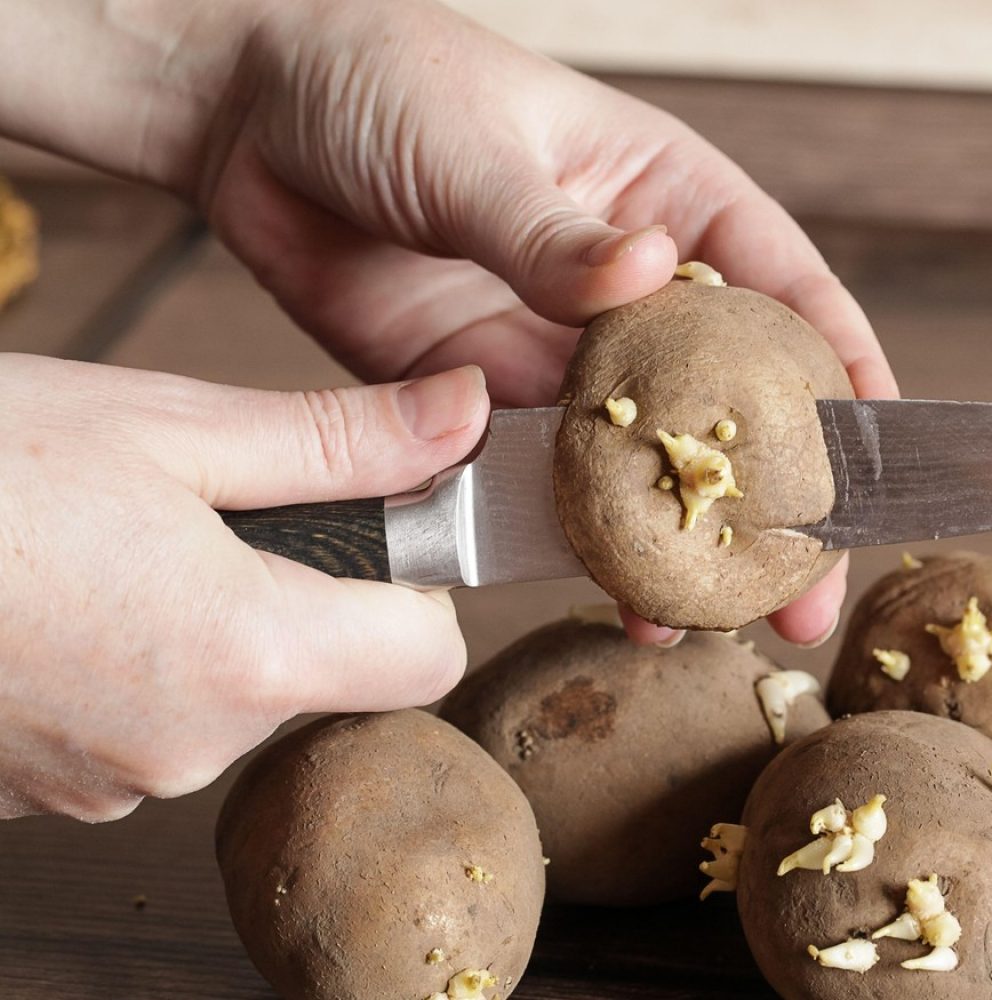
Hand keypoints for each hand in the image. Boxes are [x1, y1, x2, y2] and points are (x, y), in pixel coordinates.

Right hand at [0, 354, 487, 819]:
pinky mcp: (37, 790)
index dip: (414, 589)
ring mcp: (105, 781)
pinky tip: (52, 600)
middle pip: (323, 676)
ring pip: (222, 701)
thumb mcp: (168, 426)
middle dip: (295, 598)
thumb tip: (466, 414)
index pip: (430, 655)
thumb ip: (338, 439)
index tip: (368, 533)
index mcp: (250, 652)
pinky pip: (131, 726)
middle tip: (201, 514)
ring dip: (196, 629)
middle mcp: (189, 745)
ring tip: (102, 549)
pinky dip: (119, 667)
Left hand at [188, 0, 892, 645]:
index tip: (881, 455)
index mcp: (664, 198)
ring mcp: (556, 348)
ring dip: (675, 539)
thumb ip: (553, 231)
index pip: (783, 288)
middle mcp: (626, 286)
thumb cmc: (384, 77)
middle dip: (769, 496)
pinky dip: (575, 536)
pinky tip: (608, 591)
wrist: (243, 110)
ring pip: (640, 458)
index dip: (841, 370)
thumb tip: (642, 273)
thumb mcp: (477, 146)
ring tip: (709, 621)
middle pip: (725, 401)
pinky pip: (541, 477)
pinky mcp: (481, 395)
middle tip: (803, 592)